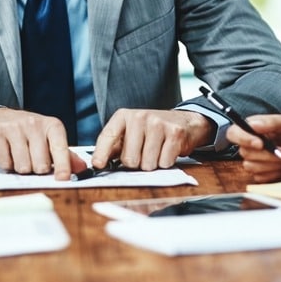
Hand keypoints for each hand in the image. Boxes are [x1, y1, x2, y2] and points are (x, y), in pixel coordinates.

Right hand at [0, 107, 84, 180]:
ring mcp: (15, 127)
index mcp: (52, 126)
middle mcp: (34, 124)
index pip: (60, 148)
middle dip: (37, 169)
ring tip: (21, 157)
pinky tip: (9, 154)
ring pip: (23, 166)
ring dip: (22, 168)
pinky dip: (8, 165)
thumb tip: (82, 169)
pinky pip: (6, 163)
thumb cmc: (29, 133)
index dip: (62, 165)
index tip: (63, 178)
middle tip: (34, 161)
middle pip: (40, 164)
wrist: (0, 119)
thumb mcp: (49, 139)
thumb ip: (66, 155)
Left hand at [90, 109, 213, 170]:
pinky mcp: (174, 133)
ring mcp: (157, 124)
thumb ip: (113, 148)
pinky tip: (166, 151)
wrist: (182, 121)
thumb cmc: (150, 131)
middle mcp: (139, 117)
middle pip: (129, 159)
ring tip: (155, 152)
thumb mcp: (128, 133)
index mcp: (123, 116)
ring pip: (147, 164)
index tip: (98, 165)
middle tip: (142, 154)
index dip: (101, 154)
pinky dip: (166, 162)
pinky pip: (164, 163)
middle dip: (136, 164)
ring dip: (152, 164)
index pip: (108, 136)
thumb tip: (98, 164)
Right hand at [225, 114, 280, 181]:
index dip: (243, 139)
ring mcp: (260, 160)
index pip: (235, 132)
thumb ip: (271, 122)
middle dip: (265, 155)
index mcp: (257, 128)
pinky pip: (260, 178)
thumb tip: (252, 124)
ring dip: (272, 165)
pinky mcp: (267, 174)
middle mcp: (255, 144)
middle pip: (243, 152)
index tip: (259, 143)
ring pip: (251, 166)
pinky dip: (274, 174)